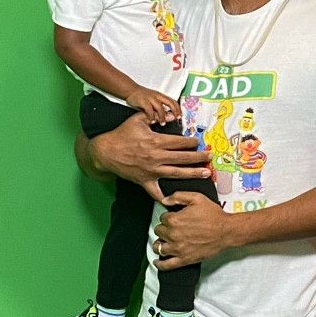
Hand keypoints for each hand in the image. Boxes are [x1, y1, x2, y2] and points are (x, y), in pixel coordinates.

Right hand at [92, 112, 210, 202]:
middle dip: (199, 157)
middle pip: (183, 158)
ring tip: (205, 173)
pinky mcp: (145, 181)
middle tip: (209, 156)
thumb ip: (155, 116)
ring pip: (176, 173)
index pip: (180, 142)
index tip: (198, 142)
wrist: (105, 151)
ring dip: (192, 173)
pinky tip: (174, 201)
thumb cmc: (121, 134)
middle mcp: (156, 157)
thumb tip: (171, 115)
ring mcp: (151, 171)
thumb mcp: (138, 119)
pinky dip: (164, 198)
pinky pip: (156, 192)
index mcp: (156, 142)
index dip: (192, 141)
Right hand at [127, 85, 180, 127]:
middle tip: (177, 118)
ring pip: (160, 107)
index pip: (173, 101)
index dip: (178, 108)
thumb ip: (161, 108)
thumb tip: (170, 116)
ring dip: (162, 116)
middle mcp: (157, 96)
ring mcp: (150, 98)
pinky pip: (149, 109)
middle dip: (175, 111)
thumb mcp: (154, 100)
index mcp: (161, 96)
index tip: (181, 115)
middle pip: (169, 102)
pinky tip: (152, 121)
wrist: (131, 90)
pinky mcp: (143, 100)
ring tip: (163, 123)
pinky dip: (151, 116)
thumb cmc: (143, 96)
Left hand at [153, 192, 236, 270]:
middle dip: (164, 229)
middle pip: (159, 232)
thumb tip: (165, 200)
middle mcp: (173, 235)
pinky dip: (159, 264)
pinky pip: (166, 265)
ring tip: (164, 242)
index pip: (162, 218)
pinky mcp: (184, 259)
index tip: (175, 218)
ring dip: (160, 243)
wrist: (226, 231)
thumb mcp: (197, 198)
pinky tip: (158, 260)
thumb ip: (178, 196)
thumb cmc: (214, 215)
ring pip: (159, 247)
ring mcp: (178, 249)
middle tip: (173, 228)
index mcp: (174, 220)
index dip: (168, 217)